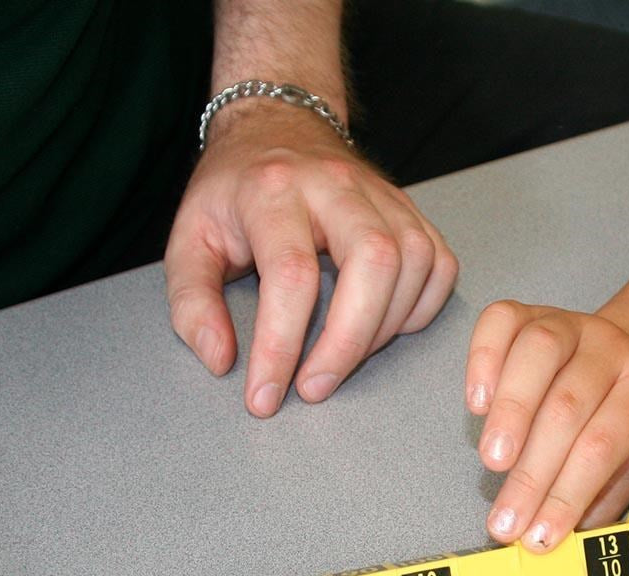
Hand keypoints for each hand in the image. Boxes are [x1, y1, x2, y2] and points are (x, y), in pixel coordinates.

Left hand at [164, 105, 457, 416]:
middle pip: (373, 262)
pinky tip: (383, 328)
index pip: (291, 275)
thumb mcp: (189, 241)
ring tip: (342, 357)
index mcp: (274, 189)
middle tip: (315, 388)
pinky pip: (439, 265)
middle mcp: (336, 184)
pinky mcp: (411, 210)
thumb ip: (192, 303)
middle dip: (348, 343)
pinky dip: (419, 310)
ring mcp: (382, 194)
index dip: (280, 347)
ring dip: (383, 330)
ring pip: (413, 263)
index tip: (265, 396)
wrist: (278, 127)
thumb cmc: (234, 192)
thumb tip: (221, 360)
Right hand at [466, 300, 628, 553]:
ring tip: (493, 464)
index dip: (568, 494)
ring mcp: (567, 324)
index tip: (537, 539)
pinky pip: (500, 322)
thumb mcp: (624, 472)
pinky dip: (483, 359)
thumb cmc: (620, 427)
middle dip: (533, 471)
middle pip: (569, 406)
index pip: (604, 445)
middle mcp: (609, 350)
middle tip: (504, 523)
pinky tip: (477, 404)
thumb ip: (590, 518)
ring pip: (538, 353)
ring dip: (512, 412)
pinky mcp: (526, 312)